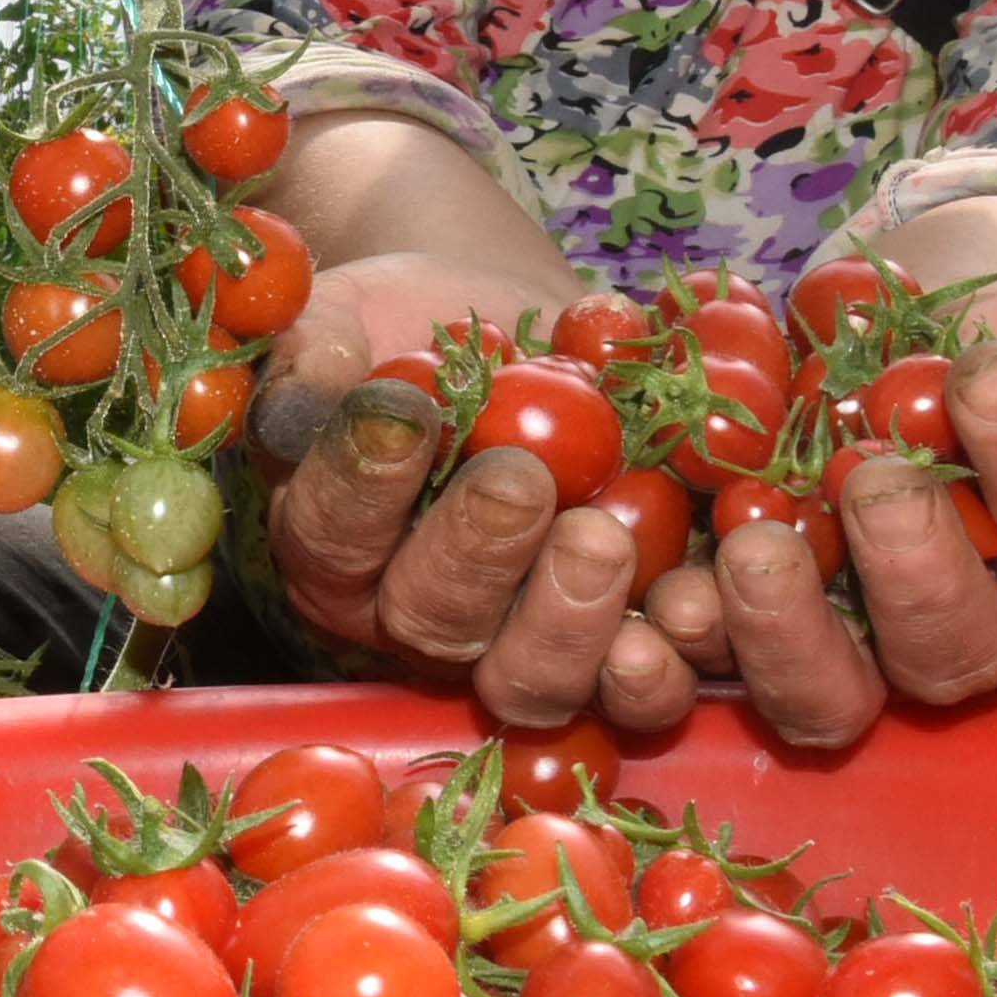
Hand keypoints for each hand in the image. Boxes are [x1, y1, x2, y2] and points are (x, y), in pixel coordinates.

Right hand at [246, 252, 705, 734]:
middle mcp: (421, 614)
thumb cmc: (411, 323)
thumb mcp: (346, 317)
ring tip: (605, 538)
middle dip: (479, 553)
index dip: (363, 483)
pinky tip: (696, 594)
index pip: (333, 536)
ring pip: (534, 678)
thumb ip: (311, 353)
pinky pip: (648, 677)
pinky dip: (679, 646)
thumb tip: (300, 404)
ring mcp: (524, 641)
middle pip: (436, 621)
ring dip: (573, 624)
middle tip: (522, 480)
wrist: (517, 329)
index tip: (404, 411)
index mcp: (337, 548)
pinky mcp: (625, 635)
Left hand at [645, 277, 996, 747]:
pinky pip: (708, 681)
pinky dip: (673, 656)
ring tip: (748, 544)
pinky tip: (650, 603)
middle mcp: (960, 638)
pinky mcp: (742, 644)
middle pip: (948, 652)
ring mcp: (847, 658)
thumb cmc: (983, 348)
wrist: (879, 347)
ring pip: (829, 699)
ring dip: (782, 635)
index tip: (990, 373)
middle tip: (870, 475)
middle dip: (909, 573)